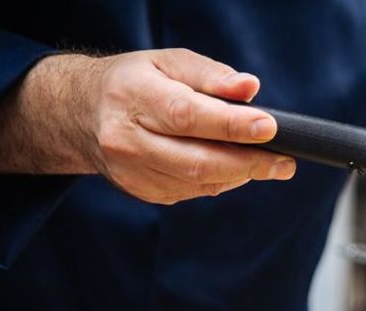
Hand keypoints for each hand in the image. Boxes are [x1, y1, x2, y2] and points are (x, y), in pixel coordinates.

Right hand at [0, 49, 294, 204]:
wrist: (81, 114)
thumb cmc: (136, 82)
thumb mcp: (169, 62)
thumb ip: (211, 75)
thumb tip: (250, 89)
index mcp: (132, 96)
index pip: (187, 115)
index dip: (232, 125)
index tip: (269, 127)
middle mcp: (125, 138)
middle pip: (196, 160)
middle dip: (249, 163)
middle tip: (285, 162)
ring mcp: (131, 171)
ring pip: (198, 182)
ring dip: (239, 175)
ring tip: (269, 163)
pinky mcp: (140, 191)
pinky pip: (191, 192)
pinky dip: (219, 181)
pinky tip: (234, 168)